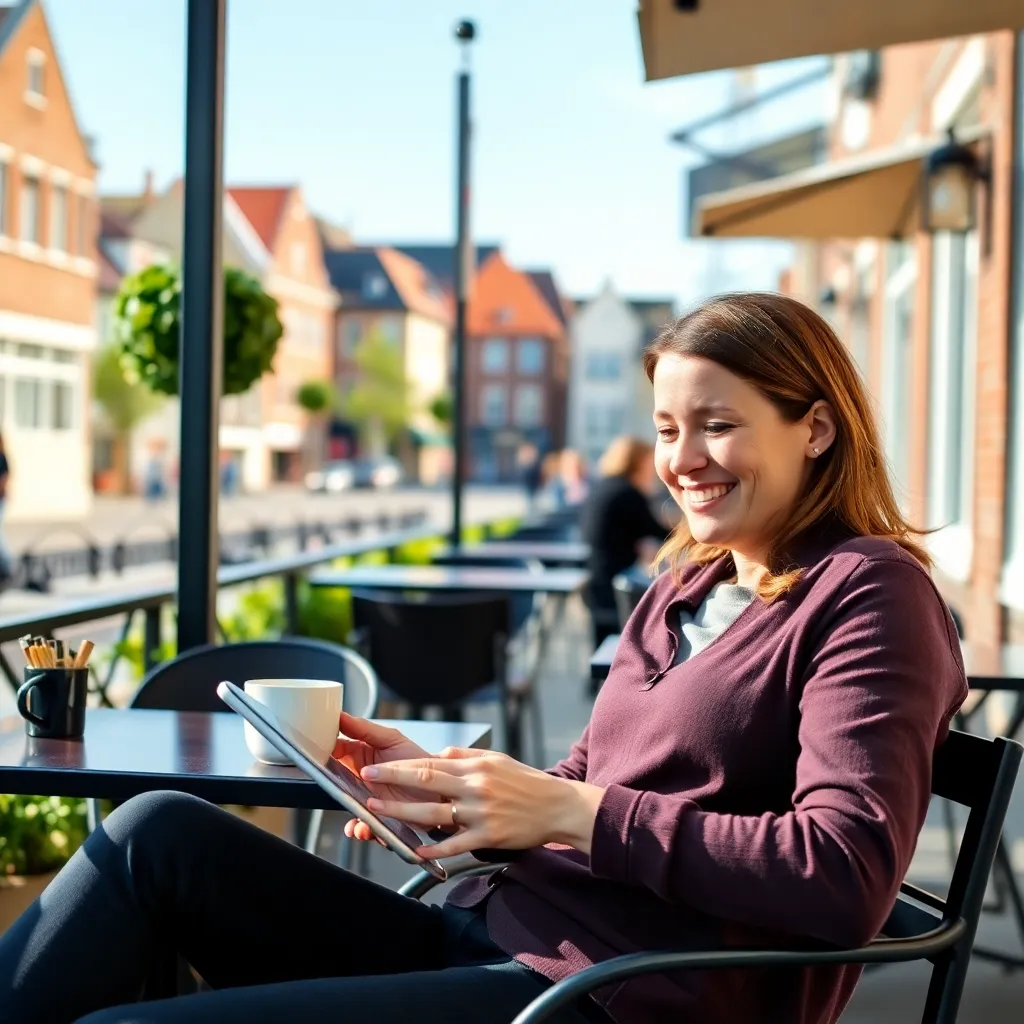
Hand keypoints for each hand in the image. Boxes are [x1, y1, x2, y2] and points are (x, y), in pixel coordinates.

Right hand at [333, 715, 443, 845]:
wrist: (441, 788)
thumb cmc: (417, 761)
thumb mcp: (392, 740)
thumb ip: (365, 729)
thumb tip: (341, 716)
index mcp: (361, 756)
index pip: (335, 751)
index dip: (324, 752)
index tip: (318, 752)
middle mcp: (360, 779)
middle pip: (335, 782)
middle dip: (330, 785)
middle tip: (331, 785)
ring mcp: (367, 800)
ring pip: (347, 808)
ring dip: (349, 814)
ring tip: (356, 818)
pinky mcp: (378, 819)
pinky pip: (363, 827)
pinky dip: (361, 830)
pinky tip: (365, 828)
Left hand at [359, 748, 605, 859]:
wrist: (559, 806)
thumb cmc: (526, 783)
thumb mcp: (497, 760)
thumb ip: (465, 757)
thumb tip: (438, 755)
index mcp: (475, 767)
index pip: (430, 764)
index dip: (399, 766)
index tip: (376, 768)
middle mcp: (475, 787)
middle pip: (426, 782)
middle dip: (392, 781)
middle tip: (366, 781)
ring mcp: (481, 812)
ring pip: (433, 814)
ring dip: (401, 813)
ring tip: (376, 812)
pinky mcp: (489, 835)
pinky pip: (455, 844)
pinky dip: (434, 848)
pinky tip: (415, 849)